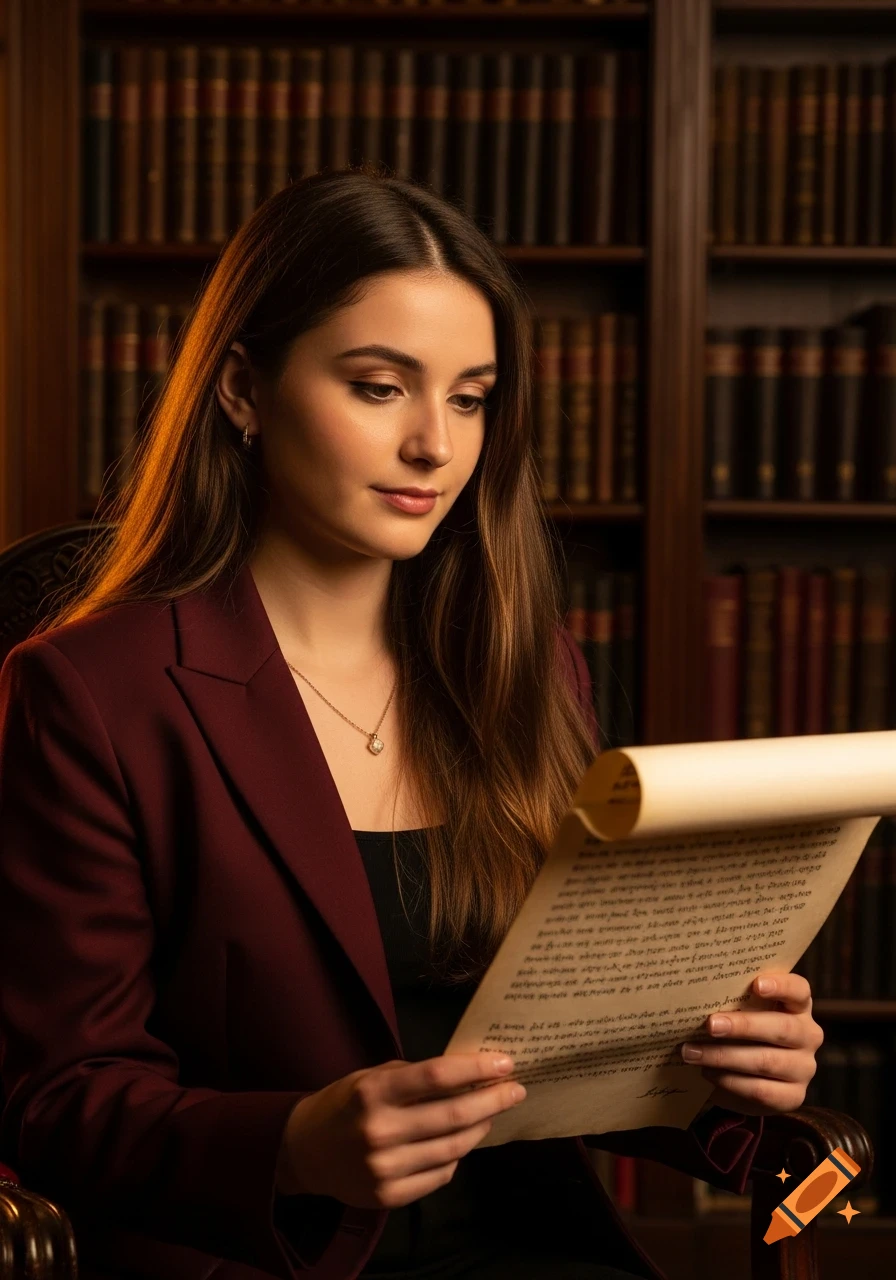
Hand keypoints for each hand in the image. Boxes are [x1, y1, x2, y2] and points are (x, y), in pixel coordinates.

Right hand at [275, 1053, 525, 1208]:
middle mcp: (379, 1130)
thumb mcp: (372, 1077)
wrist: (304, 1151)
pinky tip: (461, 1142)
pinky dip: (456, 1157)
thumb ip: (416, 1076)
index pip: (437, 1076)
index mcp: (374, 1092)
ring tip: (492, 1114)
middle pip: (454, 1116)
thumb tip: (469, 1074)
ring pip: (453, 1148)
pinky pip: (440, 1175)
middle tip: (516, 1090)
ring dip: (480, 1128)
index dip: (476, 1069)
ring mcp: (384, 1168)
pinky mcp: (388, 1196)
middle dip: (493, 1101)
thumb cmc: (345, 1104)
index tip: (505, 1062)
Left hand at [679, 972, 822, 1116]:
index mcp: (798, 1005)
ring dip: (725, 1056)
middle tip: (710, 1025)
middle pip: (782, 1027)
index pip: (799, 990)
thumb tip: (698, 995)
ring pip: (767, 1061)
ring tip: (693, 1052)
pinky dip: (730, 1081)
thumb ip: (732, 1001)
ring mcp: (804, 1067)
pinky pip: (760, 1090)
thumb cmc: (741, 1030)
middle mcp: (808, 1035)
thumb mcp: (741, 1011)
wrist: (747, 1074)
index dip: (781, 986)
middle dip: (743, 1026)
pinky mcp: (793, 1097)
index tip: (756, 984)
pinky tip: (708, 1072)